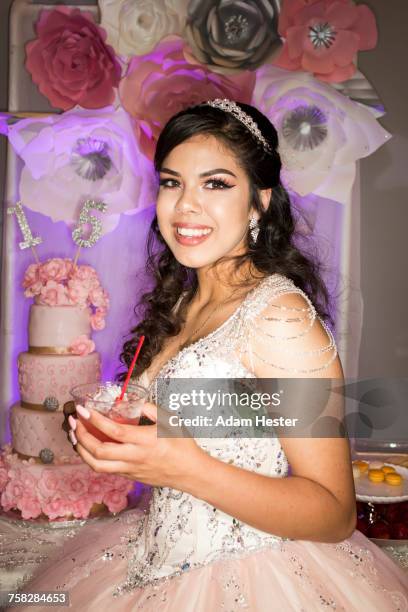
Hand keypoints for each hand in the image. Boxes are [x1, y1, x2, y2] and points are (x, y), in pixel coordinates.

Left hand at [71, 402, 205, 490]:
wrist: (190, 472)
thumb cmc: (183, 446)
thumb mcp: (170, 420)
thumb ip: (151, 409)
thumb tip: (134, 401)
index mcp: (145, 441)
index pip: (114, 431)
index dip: (95, 421)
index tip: (83, 410)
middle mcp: (134, 457)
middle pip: (99, 451)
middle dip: (81, 436)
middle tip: (74, 422)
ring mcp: (130, 469)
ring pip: (97, 465)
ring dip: (81, 451)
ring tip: (74, 437)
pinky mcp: (129, 476)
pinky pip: (105, 470)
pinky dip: (92, 458)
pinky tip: (88, 448)